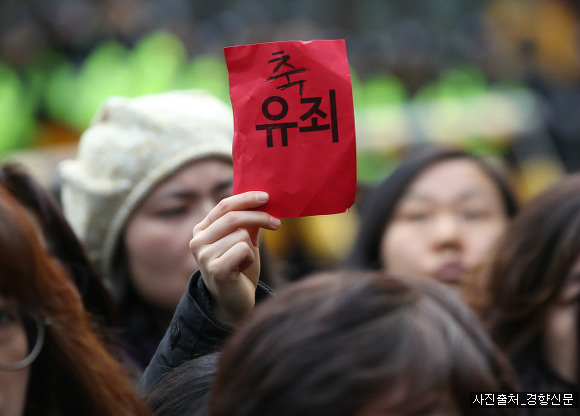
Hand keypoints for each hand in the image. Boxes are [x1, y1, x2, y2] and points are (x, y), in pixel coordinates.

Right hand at [189, 191, 280, 325]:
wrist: (234, 303)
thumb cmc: (239, 270)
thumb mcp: (244, 242)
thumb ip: (248, 223)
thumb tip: (262, 201)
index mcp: (202, 230)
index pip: (224, 206)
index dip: (246, 199)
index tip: (266, 197)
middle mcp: (197, 241)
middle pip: (234, 217)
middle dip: (259, 217)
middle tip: (276, 223)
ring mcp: (204, 255)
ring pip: (242, 235)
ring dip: (251, 249)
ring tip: (244, 262)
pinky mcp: (215, 269)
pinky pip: (243, 249)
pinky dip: (250, 259)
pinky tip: (241, 270)